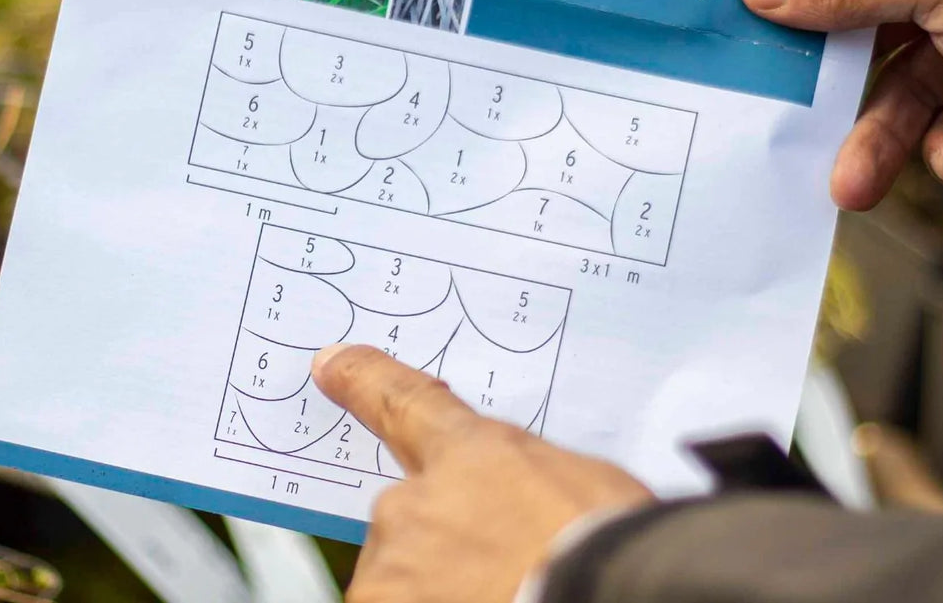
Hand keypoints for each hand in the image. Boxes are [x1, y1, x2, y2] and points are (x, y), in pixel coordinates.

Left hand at [312, 344, 653, 602]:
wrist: (610, 598)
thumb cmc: (606, 550)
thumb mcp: (587, 490)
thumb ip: (525, 483)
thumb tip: (519, 499)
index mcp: (472, 454)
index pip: (404, 403)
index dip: (364, 381)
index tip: (333, 364)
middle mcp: (416, 502)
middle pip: (410, 515)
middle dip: (446, 541)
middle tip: (508, 566)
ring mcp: (393, 561)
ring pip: (399, 572)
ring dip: (438, 586)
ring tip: (505, 591)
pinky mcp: (379, 602)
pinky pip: (392, 600)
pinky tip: (488, 601)